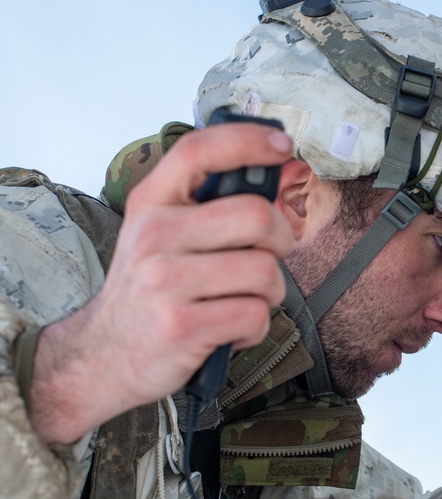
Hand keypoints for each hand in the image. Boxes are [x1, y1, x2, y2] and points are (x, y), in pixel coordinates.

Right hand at [30, 123, 295, 443]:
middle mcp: (154, 235)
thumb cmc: (148, 294)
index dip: (248, 141)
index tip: (282, 146)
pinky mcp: (182, 325)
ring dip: (269, 293)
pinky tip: (228, 330)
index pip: (199, 151)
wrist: (103, 357)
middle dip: (281, 240)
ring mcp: (165, 280)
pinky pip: (256, 316)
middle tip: (267, 257)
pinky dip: (254, 328)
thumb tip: (272, 189)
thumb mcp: (159, 237)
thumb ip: (205, 210)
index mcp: (151, 204)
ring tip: (239, 301)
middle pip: (257, 216)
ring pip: (265, 272)